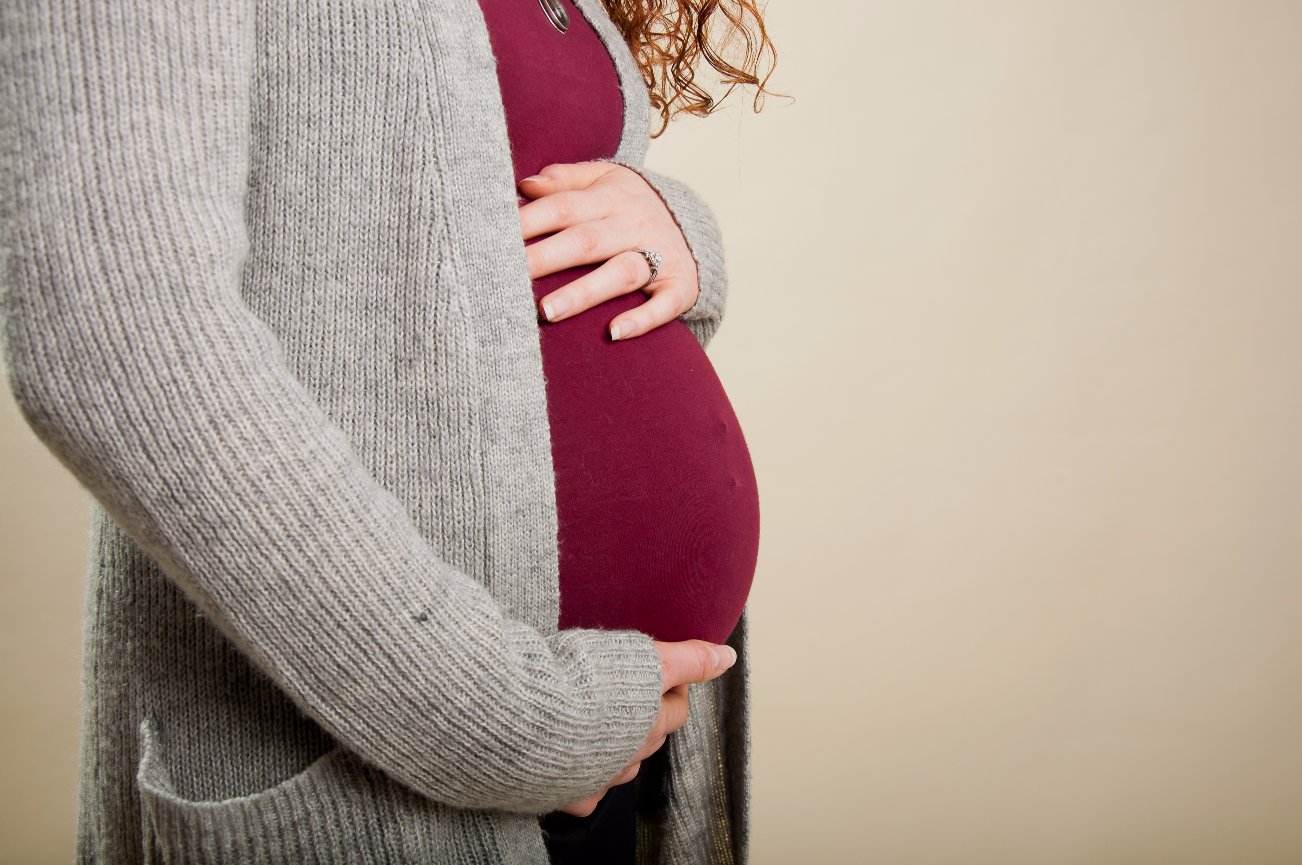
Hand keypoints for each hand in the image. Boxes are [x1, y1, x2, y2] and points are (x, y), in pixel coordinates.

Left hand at [517, 161, 700, 340]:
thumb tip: (525, 184)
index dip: (529, 221)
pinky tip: (614, 333)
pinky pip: (663, 305)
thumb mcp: (606, 181)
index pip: (563, 207)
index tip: (494, 235)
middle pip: (585, 241)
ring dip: (584, 292)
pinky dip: (642, 320)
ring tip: (547, 311)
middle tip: (508, 275)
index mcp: (611, 197)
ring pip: (620, 273)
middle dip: (546, 258)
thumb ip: (567, 181)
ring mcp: (659, 257)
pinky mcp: (679, 287)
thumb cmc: (632, 208)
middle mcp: (634, 225)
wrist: (695, 228)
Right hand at [552, 638, 737, 817]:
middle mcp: (632, 753)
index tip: (656, 672)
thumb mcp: (643, 658)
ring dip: (619, 747)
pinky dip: (586, 777)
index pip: (677, 708)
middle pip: (652, 738)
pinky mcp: (573, 793)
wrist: (528, 716)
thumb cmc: (581, 682)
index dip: (669, 687)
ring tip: (598, 720)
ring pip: (624, 765)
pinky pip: (589, 791)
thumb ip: (688, 659)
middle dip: (646, 717)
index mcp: (651, 721)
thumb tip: (727, 658)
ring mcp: (603, 776)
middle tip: (624, 689)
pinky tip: (574, 757)